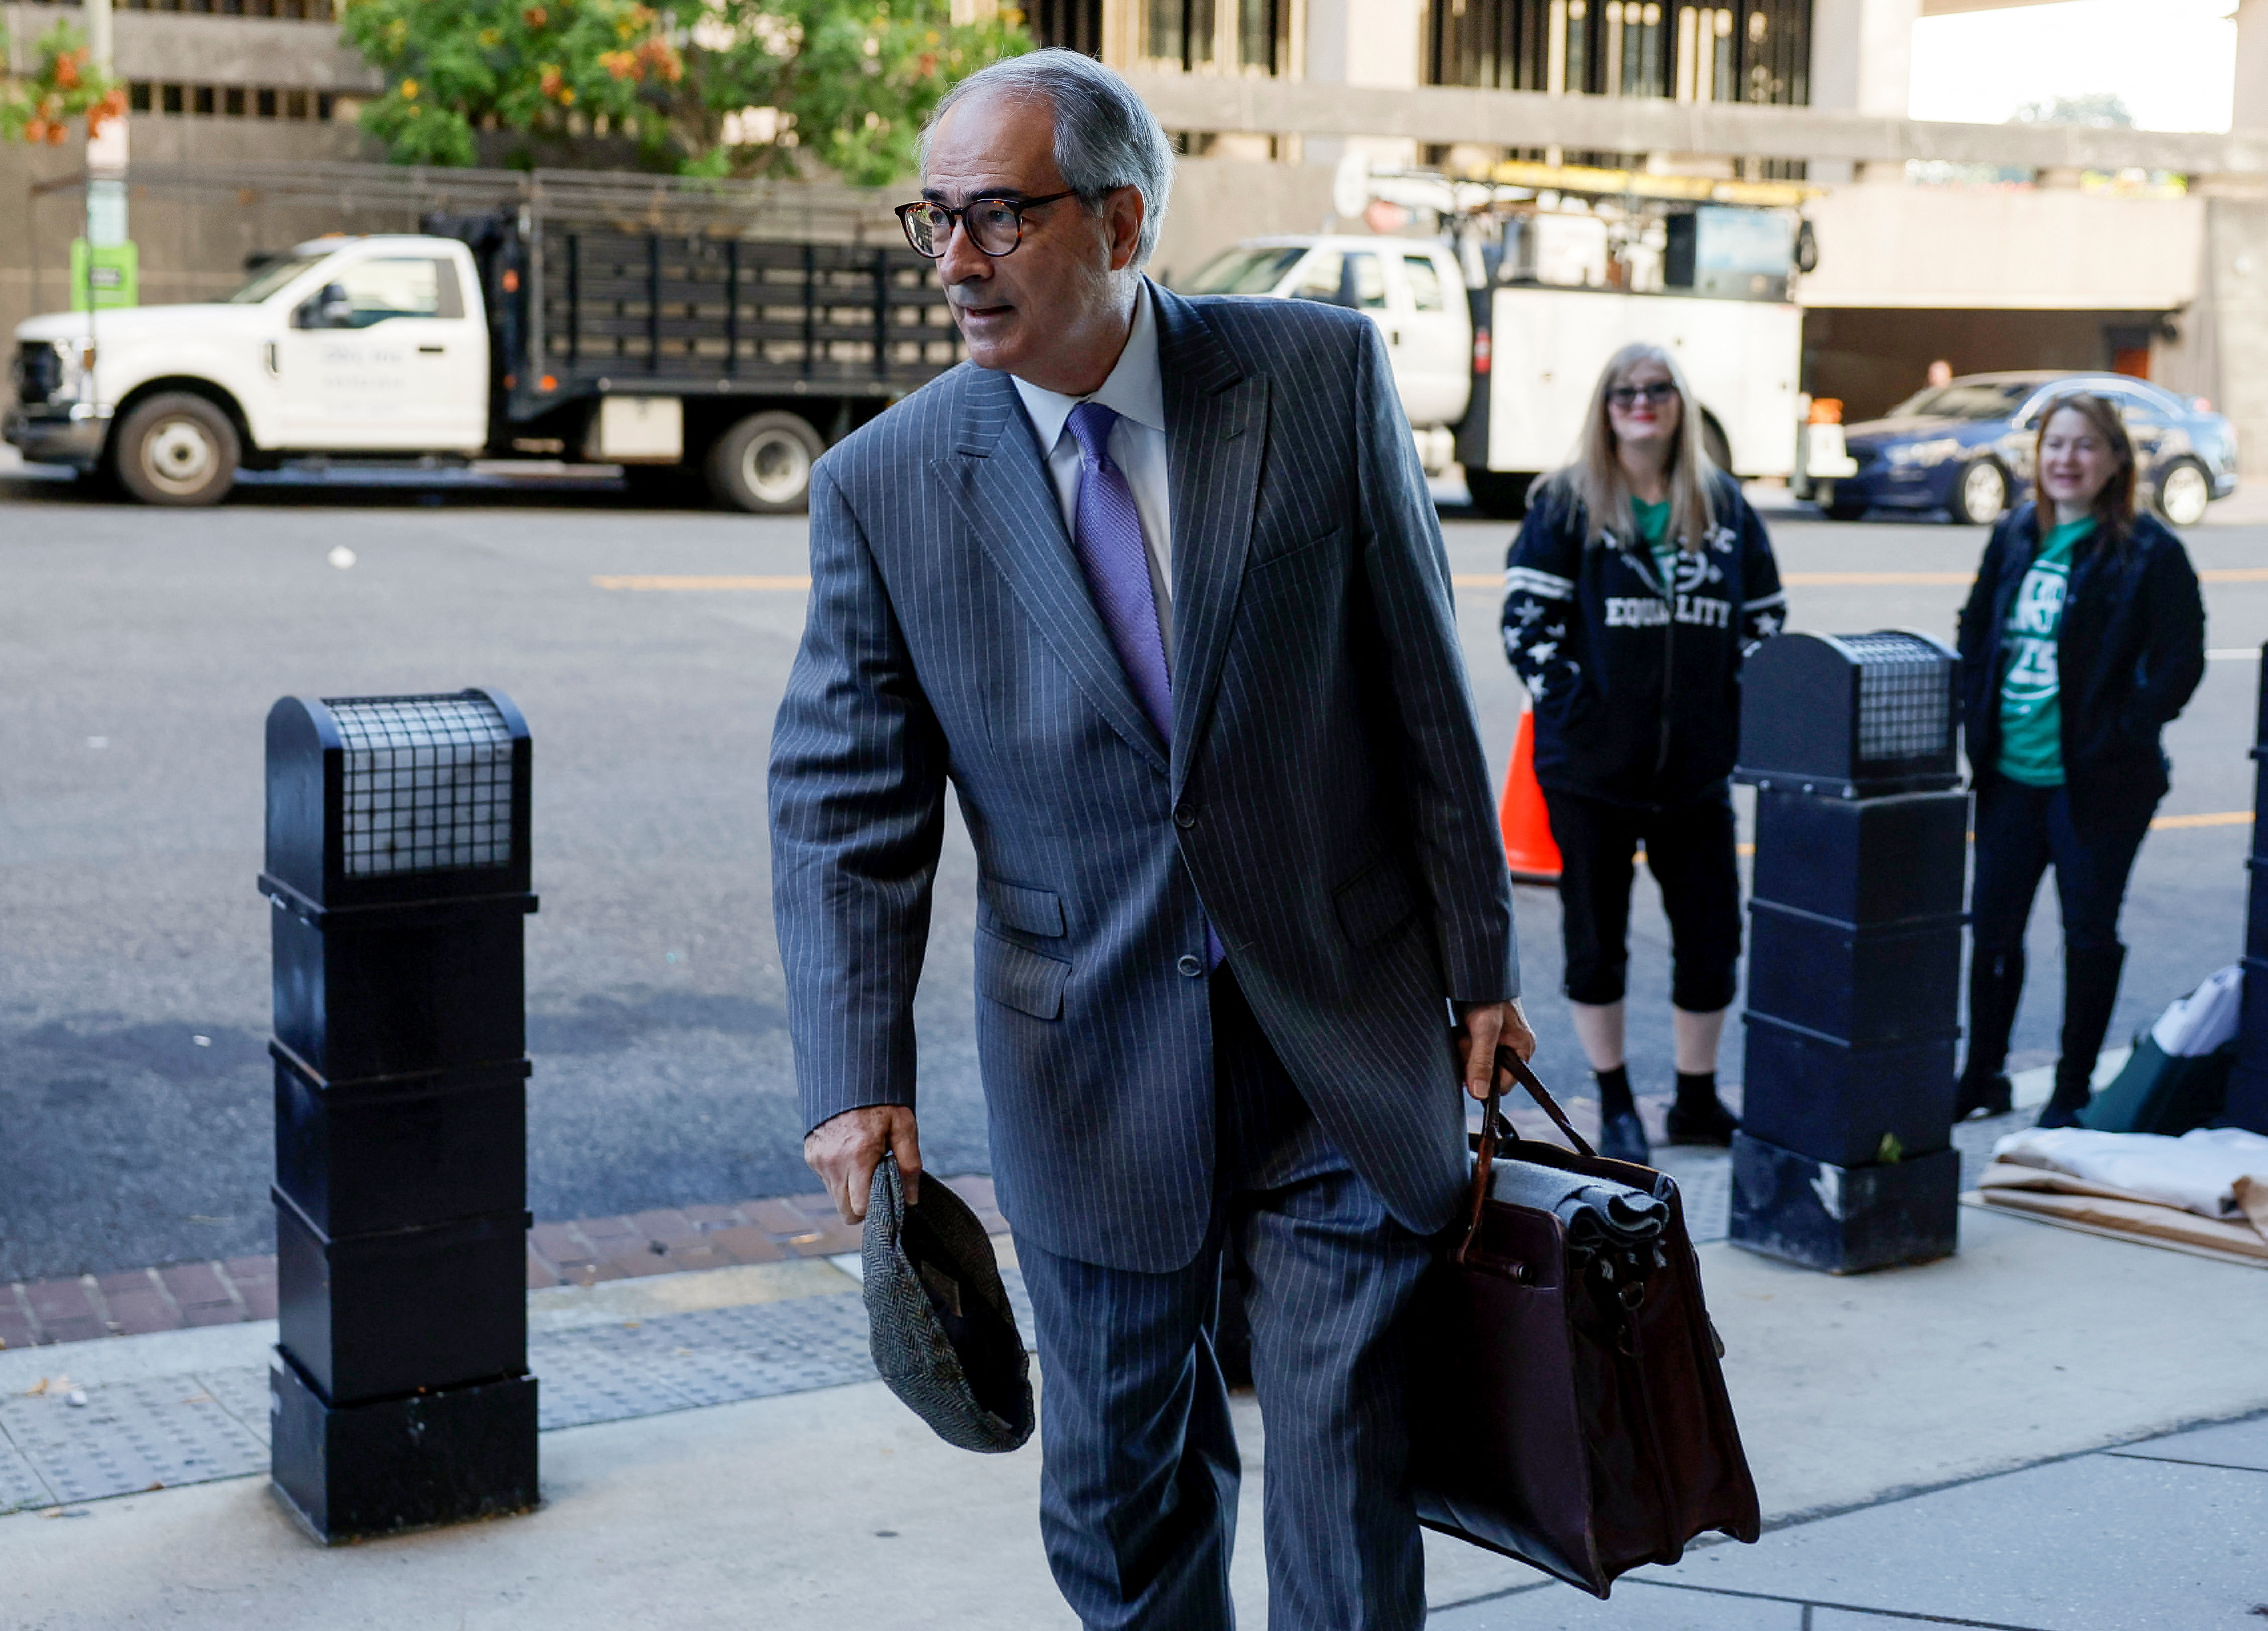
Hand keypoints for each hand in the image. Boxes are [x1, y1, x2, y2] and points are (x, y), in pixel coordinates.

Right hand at [804, 1105, 921, 1223]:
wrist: (848, 1075)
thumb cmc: (880, 1101)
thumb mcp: (903, 1127)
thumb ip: (909, 1165)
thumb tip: (910, 1199)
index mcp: (858, 1157)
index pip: (860, 1208)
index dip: (876, 1208)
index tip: (887, 1196)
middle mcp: (833, 1162)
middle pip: (845, 1210)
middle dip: (862, 1206)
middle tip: (877, 1184)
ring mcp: (818, 1160)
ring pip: (835, 1197)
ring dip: (850, 1190)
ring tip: (865, 1165)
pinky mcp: (810, 1155)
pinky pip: (826, 1180)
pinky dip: (840, 1176)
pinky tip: (851, 1155)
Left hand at [1456, 999, 1536, 1101]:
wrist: (1473, 974)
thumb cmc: (1485, 998)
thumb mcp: (1484, 1030)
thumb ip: (1482, 1061)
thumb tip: (1480, 1094)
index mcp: (1522, 1049)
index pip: (1503, 1084)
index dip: (1484, 1081)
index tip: (1468, 1067)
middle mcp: (1511, 1048)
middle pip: (1486, 1074)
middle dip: (1470, 1062)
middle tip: (1464, 1041)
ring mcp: (1496, 1043)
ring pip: (1474, 1064)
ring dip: (1462, 1052)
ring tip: (1461, 1032)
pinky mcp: (1481, 1037)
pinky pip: (1467, 1052)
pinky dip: (1459, 1044)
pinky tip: (1458, 1031)